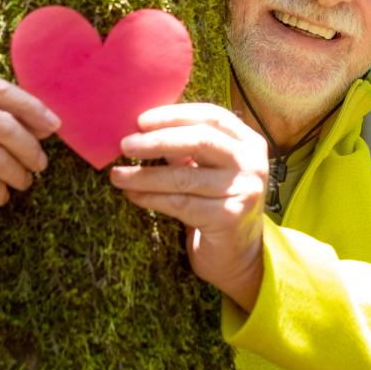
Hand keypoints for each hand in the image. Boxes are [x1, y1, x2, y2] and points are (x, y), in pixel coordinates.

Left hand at [109, 103, 268, 311]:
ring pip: (185, 177)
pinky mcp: (231, 217)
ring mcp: (245, 190)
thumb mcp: (205, 168)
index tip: (141, 120)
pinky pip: (181, 203)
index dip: (175, 115)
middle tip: (126, 145)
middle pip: (201, 140)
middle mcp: (252, 162)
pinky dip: (152, 198)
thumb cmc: (215, 203)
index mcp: (248, 141)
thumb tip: (140, 130)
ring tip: (118, 175)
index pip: (211, 116)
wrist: (237, 254)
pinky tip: (133, 195)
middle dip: (158, 140)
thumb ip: (184, 147)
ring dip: (145, 175)